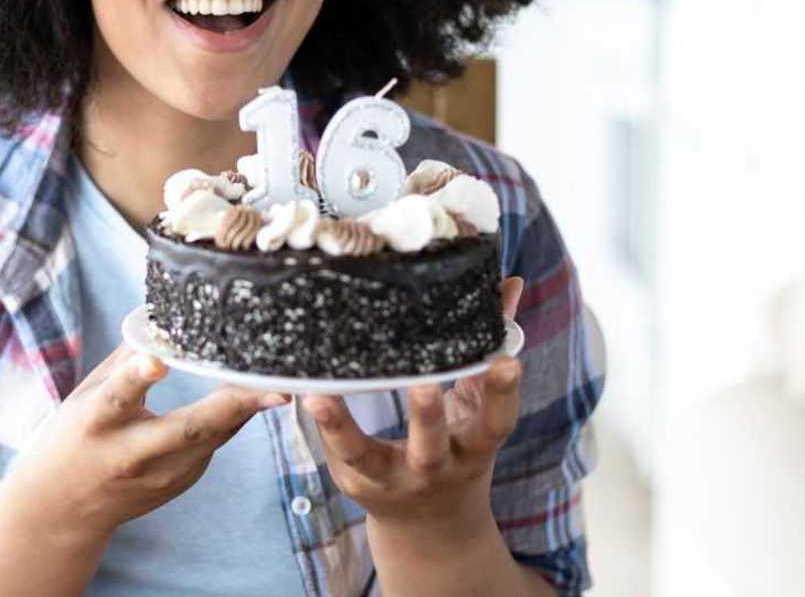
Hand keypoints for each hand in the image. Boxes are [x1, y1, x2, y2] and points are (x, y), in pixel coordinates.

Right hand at [0, 344, 289, 543]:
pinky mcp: (181, 481)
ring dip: (247, 408)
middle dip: (234, 406)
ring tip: (280, 382)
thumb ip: (126, 358)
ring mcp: (160, 475)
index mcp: (97, 424)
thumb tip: (162, 314)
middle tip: (275, 387)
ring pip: (214, 437)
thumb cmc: (74, 436)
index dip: (137, 377)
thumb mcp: (88, 394)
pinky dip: (233, 415)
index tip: (158, 360)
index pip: (118, 397)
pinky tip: (254, 394)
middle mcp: (131, 454)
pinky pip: (215, 441)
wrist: (63, 508)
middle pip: (188, 430)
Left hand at [301, 277, 524, 543]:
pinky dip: (319, 426)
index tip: (506, 360)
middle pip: (431, 446)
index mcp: (473, 449)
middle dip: (427, 417)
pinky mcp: (353, 482)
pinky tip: (303, 395)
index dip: (503, 393)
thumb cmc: (456, 449)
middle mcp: (435, 469)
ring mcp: (391, 480)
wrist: (428, 525)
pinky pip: (334, 452)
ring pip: (364, 456)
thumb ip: (486, 350)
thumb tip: (509, 285)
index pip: (497, 423)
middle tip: (423, 386)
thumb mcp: (477, 410)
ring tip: (318, 398)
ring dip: (341, 428)